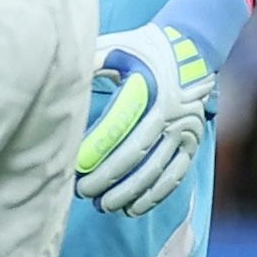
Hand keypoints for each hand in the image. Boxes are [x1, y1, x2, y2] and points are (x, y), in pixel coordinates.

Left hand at [74, 24, 213, 216]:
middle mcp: (171, 113)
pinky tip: (134, 209)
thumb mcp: (118, 47)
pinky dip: (155, 195)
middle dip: (108, 177)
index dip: (97, 150)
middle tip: (83, 193)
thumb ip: (91, 60)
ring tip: (105, 206)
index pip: (119, 126)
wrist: (192, 48)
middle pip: (136, 154)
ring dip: (130, 192)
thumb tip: (62, 76)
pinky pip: (175, 175)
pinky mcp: (193, 142)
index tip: (75, 167)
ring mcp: (185, 131)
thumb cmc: (144, 48)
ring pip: (157, 170)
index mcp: (150, 89)